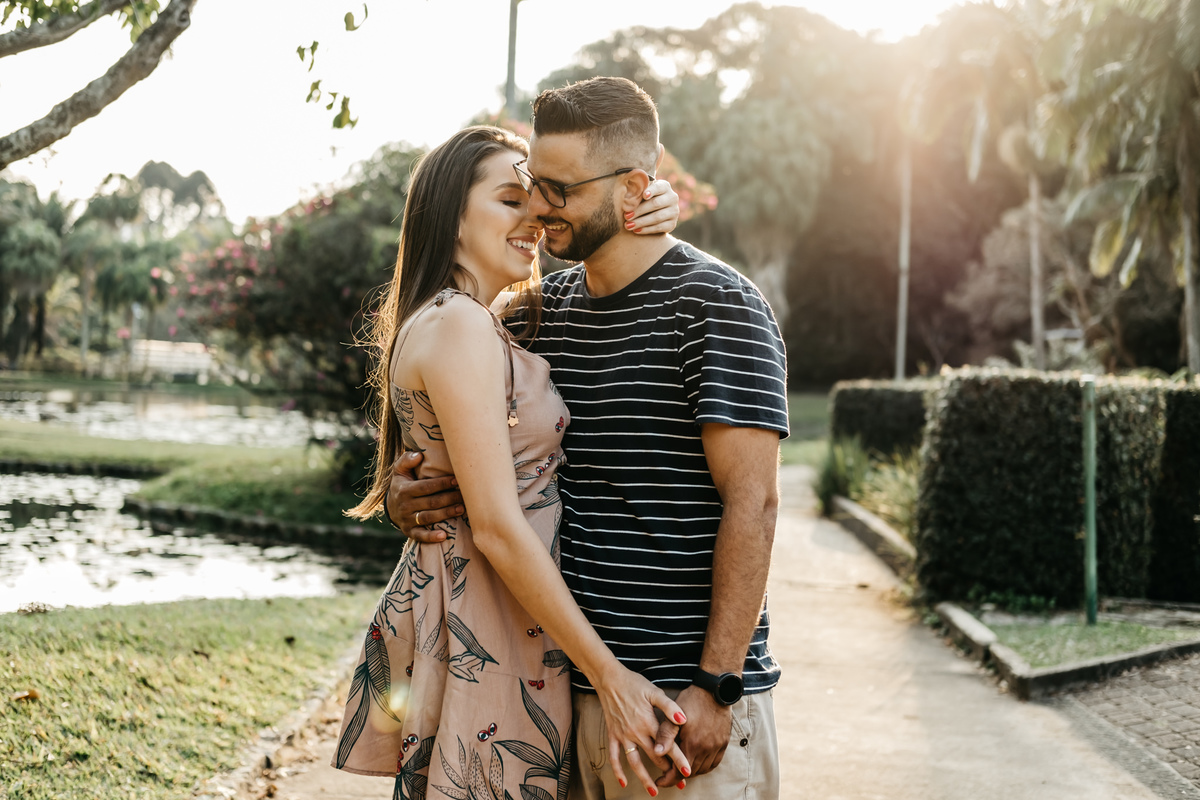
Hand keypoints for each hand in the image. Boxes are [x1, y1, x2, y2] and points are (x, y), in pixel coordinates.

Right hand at [386, 451, 463, 542]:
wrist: (390, 506)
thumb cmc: (402, 484)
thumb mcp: (400, 470)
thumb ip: (407, 460)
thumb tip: (419, 455)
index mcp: (404, 489)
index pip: (426, 487)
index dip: (442, 484)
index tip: (457, 480)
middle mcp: (405, 505)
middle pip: (431, 502)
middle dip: (449, 499)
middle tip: (465, 496)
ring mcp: (407, 520)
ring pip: (429, 518)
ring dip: (446, 514)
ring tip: (461, 509)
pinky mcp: (409, 532)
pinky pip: (420, 536)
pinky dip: (431, 537)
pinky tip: (444, 536)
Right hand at [595, 666, 690, 795]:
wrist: (609, 679)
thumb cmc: (634, 684)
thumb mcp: (654, 692)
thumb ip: (669, 707)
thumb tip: (684, 719)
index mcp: (648, 723)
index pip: (667, 745)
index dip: (678, 759)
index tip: (688, 773)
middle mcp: (636, 732)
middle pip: (654, 757)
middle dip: (667, 771)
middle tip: (679, 783)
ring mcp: (623, 736)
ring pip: (634, 762)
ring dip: (644, 778)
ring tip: (654, 791)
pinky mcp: (613, 735)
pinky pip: (614, 757)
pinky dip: (617, 771)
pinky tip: (623, 782)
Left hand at [628, 179, 679, 234]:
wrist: (654, 214)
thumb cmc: (643, 199)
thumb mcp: (642, 192)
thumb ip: (637, 192)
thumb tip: (627, 197)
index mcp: (664, 186)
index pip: (658, 187)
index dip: (651, 191)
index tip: (644, 195)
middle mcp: (672, 198)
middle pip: (655, 204)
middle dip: (639, 210)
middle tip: (626, 216)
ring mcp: (674, 211)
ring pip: (657, 217)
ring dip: (641, 222)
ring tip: (628, 225)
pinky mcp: (672, 224)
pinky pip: (659, 227)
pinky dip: (646, 229)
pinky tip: (636, 230)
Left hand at [652, 684, 730, 787]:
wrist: (714, 690)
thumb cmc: (691, 701)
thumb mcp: (673, 716)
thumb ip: (665, 735)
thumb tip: (657, 753)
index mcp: (692, 744)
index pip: (679, 772)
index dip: (668, 779)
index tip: (660, 781)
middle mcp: (706, 749)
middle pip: (691, 773)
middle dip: (678, 776)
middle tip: (668, 773)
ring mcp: (716, 747)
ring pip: (702, 769)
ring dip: (691, 771)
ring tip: (681, 767)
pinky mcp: (723, 743)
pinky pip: (714, 763)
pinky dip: (704, 766)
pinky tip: (697, 762)